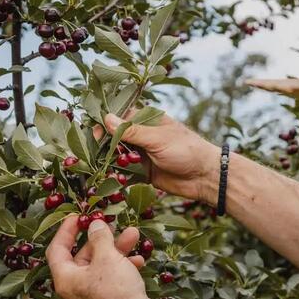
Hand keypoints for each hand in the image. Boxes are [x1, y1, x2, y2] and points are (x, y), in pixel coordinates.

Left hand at [46, 216, 153, 298]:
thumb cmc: (115, 291)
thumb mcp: (106, 257)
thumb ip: (99, 237)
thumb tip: (95, 225)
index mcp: (66, 278)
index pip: (57, 249)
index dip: (66, 230)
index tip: (78, 216)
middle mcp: (76, 287)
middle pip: (82, 256)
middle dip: (100, 238)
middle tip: (109, 223)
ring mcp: (94, 294)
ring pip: (102, 265)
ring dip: (117, 249)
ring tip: (133, 234)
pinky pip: (114, 276)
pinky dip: (124, 265)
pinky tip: (139, 259)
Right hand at [104, 112, 220, 204]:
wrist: (204, 177)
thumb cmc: (185, 150)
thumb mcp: (157, 138)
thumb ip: (132, 131)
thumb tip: (106, 118)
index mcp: (146, 121)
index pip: (119, 117)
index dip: (104, 124)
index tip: (94, 133)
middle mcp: (141, 136)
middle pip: (114, 138)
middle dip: (103, 146)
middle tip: (95, 155)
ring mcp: (141, 154)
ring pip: (116, 156)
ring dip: (108, 162)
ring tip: (100, 169)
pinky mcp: (142, 172)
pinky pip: (124, 173)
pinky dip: (116, 177)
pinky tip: (110, 181)